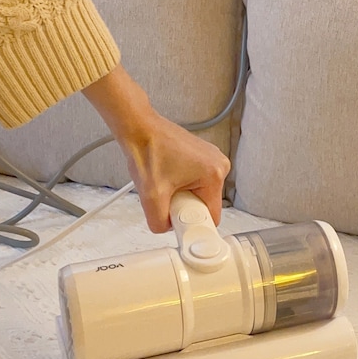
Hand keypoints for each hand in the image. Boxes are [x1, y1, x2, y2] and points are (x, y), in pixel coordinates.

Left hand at [82, 65, 229, 231]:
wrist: (138, 128)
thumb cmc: (147, 149)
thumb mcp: (150, 197)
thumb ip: (159, 223)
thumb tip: (167, 229)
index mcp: (214, 173)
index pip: (212, 216)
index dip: (193, 222)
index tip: (178, 219)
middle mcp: (219, 164)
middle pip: (206, 205)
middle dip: (185, 207)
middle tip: (167, 196)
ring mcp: (212, 159)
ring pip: (200, 194)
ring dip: (183, 196)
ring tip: (166, 182)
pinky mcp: (203, 157)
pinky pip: (197, 183)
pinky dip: (183, 185)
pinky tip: (169, 177)